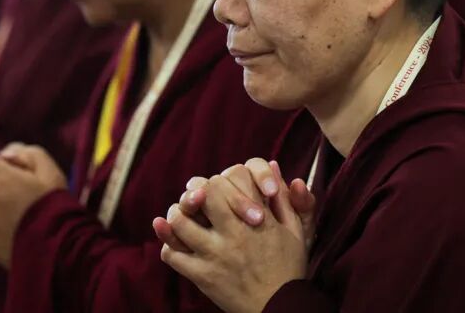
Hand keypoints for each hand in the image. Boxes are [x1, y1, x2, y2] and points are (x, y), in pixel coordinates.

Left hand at [157, 169, 309, 312]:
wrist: (280, 308)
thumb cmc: (288, 267)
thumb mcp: (296, 230)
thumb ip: (287, 198)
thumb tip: (275, 165)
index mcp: (259, 217)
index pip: (231, 178)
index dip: (224, 178)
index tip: (224, 187)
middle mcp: (234, 233)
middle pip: (202, 193)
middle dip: (196, 191)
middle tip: (197, 198)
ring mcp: (215, 254)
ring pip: (179, 222)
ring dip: (176, 214)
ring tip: (181, 216)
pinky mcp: (203, 276)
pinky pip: (172, 254)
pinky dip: (168, 245)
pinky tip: (175, 242)